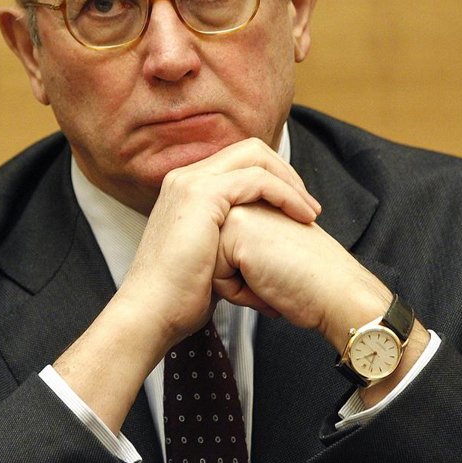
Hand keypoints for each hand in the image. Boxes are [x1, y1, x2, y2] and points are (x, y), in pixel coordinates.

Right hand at [55, 137, 320, 431]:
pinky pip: (258, 179)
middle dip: (286, 174)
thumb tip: (253, 246)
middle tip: (309, 207)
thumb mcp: (208, 257)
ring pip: (256, 157)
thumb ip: (226, 238)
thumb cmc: (179, 297)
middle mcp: (185, 177)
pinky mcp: (203, 194)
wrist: (151, 312)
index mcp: (184, 188)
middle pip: (249, 150)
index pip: (237, 162)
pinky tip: (301, 217)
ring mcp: (191, 182)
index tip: (296, 209)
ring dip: (290, 182)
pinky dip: (285, 194)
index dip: (272, 178)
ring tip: (311, 213)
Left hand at [212, 202, 390, 346]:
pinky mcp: (236, 229)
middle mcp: (243, 201)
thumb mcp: (269, 252)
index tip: (280, 268)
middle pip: (214, 256)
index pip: (222, 251)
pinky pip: (216, 276)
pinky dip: (239, 293)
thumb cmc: (310, 280)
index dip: (247, 273)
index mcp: (253, 202)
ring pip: (211, 265)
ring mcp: (238, 210)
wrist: (339, 294)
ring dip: (239, 285)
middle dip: (240, 276)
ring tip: (273, 279)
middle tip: (278, 273)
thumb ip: (243, 243)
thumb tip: (210, 258)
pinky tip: (268, 285)